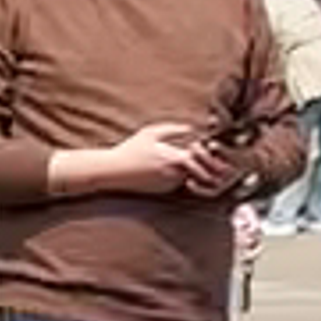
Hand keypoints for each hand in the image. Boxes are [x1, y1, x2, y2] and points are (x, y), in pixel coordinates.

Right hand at [51, 122, 208, 198]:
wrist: (114, 171)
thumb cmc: (131, 149)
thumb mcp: (150, 133)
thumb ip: (174, 129)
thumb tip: (192, 128)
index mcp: (173, 159)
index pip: (201, 159)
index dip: (205, 152)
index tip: (202, 145)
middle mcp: (175, 175)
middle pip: (200, 171)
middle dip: (204, 164)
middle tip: (201, 155)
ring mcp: (170, 185)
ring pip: (189, 177)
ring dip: (192, 169)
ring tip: (185, 158)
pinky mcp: (164, 191)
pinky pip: (178, 182)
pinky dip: (180, 175)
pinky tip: (170, 167)